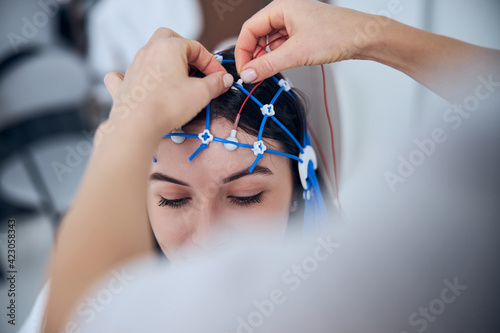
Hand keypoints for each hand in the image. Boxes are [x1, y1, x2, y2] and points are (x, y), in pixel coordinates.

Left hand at [103, 28, 233, 135]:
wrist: (138, 125)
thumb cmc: (166, 106)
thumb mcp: (201, 93)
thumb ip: (215, 83)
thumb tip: (223, 80)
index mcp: (169, 47)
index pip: (197, 48)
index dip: (212, 63)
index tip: (219, 77)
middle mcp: (149, 52)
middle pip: (169, 38)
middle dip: (185, 49)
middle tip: (196, 66)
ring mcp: (134, 67)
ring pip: (150, 54)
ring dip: (166, 63)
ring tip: (179, 80)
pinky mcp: (125, 84)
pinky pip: (126, 73)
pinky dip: (136, 75)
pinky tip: (142, 82)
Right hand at [235, 0, 374, 82]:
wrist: (364, 37)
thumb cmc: (337, 34)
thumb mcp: (296, 53)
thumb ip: (268, 65)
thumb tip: (248, 74)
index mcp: (280, 8)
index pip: (249, 30)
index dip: (243, 52)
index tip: (243, 71)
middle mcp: (286, 11)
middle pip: (258, 35)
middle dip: (255, 55)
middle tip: (254, 74)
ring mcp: (295, 21)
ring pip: (270, 41)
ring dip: (268, 57)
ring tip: (271, 70)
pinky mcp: (303, 32)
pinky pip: (283, 44)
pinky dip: (280, 56)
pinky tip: (285, 64)